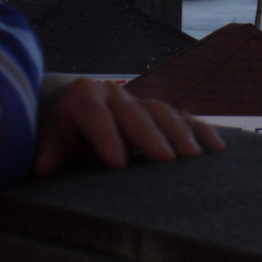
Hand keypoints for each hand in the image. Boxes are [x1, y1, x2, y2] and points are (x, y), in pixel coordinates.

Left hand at [33, 75, 224, 175]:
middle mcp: (114, 94)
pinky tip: (217, 149)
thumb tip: (44, 167)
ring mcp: (139, 101)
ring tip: (192, 157)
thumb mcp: (51, 136)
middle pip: (134, 113)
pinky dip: (201, 131)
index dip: (106, 137)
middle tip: (166, 158)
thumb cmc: (61, 129)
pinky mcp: (158, 112)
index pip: (96, 115)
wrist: (73, 106)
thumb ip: (50, 149)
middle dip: (150, 136)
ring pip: (161, 113)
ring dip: (179, 133)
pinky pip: (184, 118)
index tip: (118, 162)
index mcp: (84, 96)